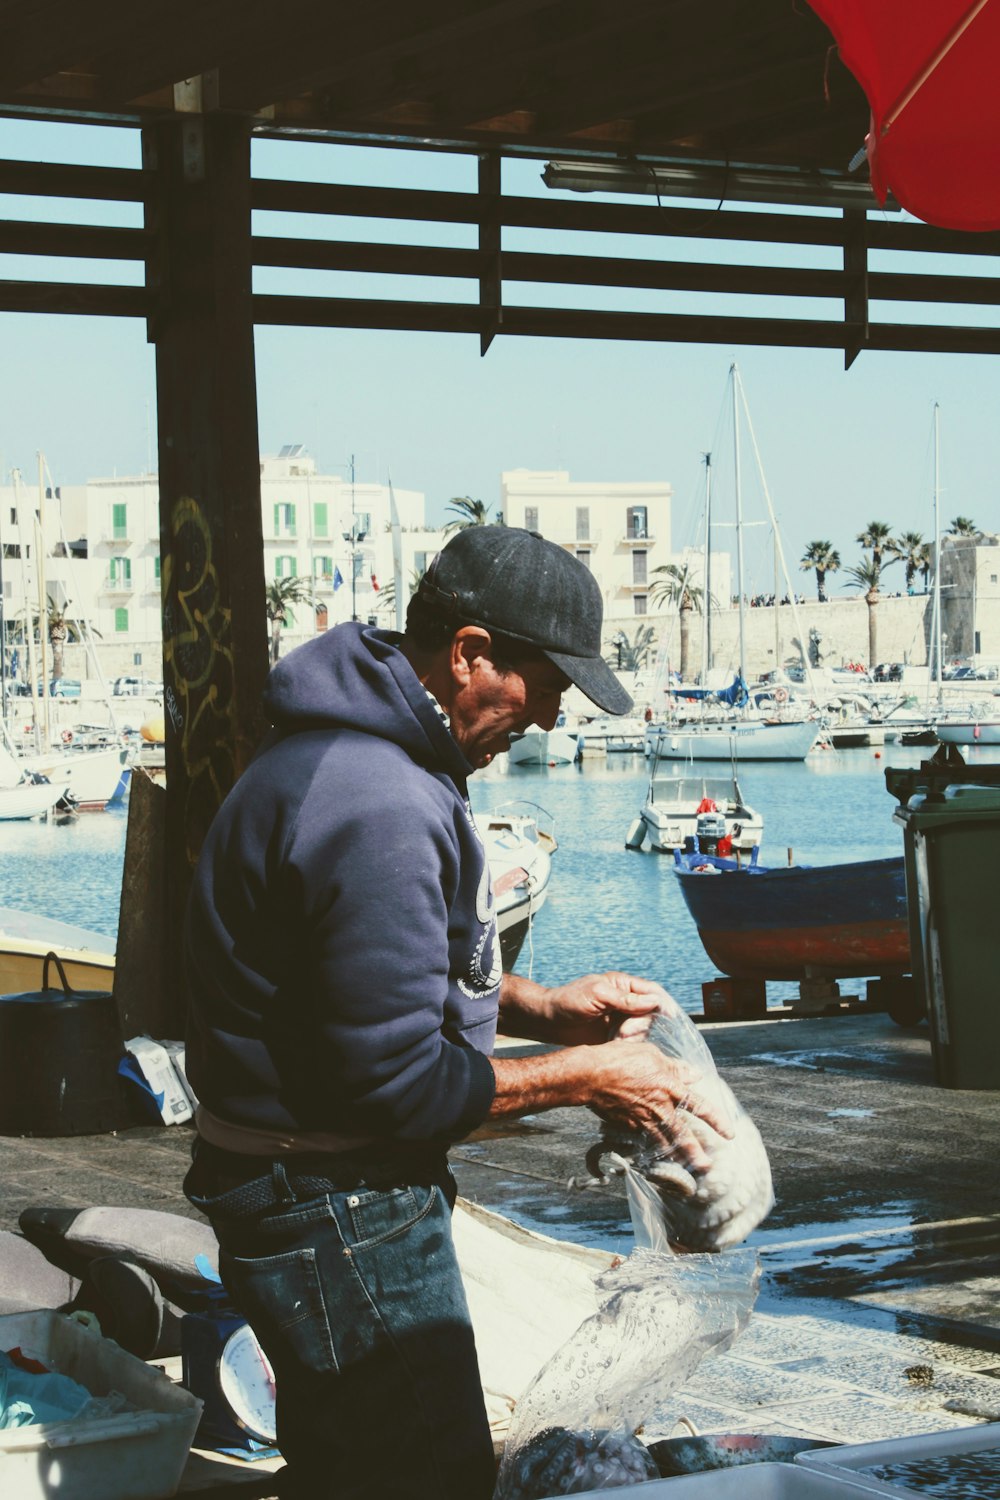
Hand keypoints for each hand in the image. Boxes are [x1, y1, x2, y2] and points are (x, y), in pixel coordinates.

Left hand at [542, 972, 678, 1045]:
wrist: (549, 1022)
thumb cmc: (568, 1001)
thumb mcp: (597, 995)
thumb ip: (625, 999)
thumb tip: (654, 1001)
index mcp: (622, 985)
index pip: (652, 990)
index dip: (663, 1002)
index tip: (671, 1016)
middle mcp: (625, 1001)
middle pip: (650, 1012)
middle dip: (641, 1023)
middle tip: (624, 1032)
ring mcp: (620, 1019)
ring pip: (643, 1029)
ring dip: (634, 1035)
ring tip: (616, 1038)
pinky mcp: (615, 1035)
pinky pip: (632, 1041)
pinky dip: (628, 1045)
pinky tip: (615, 1045)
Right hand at [585, 1040, 733, 1173]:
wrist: (589, 1076)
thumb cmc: (620, 1058)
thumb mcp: (651, 1054)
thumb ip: (675, 1067)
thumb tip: (694, 1075)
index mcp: (670, 1087)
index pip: (700, 1106)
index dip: (717, 1120)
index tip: (729, 1133)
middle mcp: (660, 1107)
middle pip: (682, 1135)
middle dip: (695, 1153)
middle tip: (706, 1166)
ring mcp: (642, 1120)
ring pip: (663, 1141)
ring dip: (675, 1155)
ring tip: (684, 1168)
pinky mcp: (627, 1125)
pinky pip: (643, 1136)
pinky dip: (650, 1143)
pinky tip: (652, 1146)